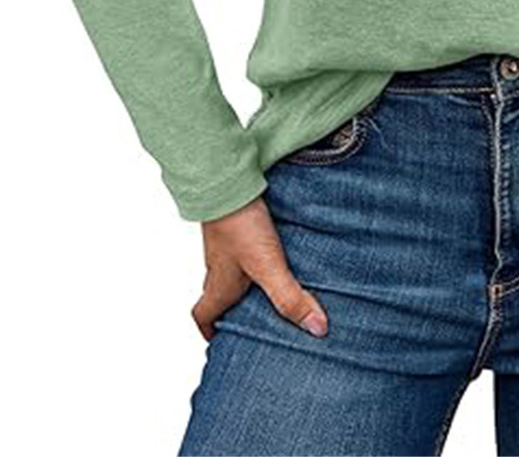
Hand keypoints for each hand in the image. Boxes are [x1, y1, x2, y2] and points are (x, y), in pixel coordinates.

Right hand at [190, 195, 328, 341]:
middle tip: (256, 317)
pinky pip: (242, 246)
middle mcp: (217, 266)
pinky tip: (277, 249)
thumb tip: (316, 329)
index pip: (202, 315)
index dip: (209, 329)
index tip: (221, 338)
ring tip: (274, 285)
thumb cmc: (239, 225)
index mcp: (218, 285)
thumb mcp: (268, 267)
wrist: (227, 179)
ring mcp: (225, 244)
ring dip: (247, 280)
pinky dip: (255, 254)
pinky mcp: (236, 223)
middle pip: (219, 294)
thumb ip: (289, 297)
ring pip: (231, 269)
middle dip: (234, 308)